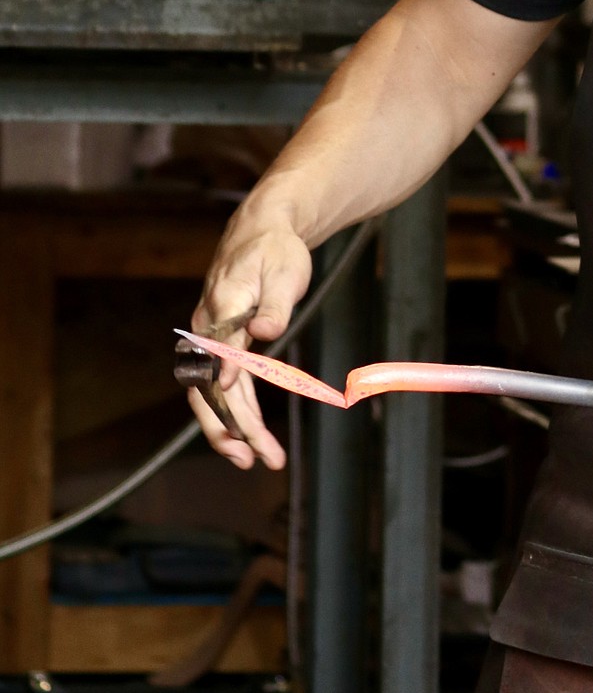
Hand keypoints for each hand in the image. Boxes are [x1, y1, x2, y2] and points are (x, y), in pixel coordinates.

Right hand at [189, 214, 312, 470]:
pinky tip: (253, 435)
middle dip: (227, 426)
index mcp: (222, 306)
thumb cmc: (275, 250)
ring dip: (235, 428)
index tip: (237, 408)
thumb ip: (275, 305)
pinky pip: (227, 386)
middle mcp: (208, 328)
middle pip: (207, 386)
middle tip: (250, 458)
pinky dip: (240, 412)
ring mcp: (211, 339)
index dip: (224, 381)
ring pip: (215, 394)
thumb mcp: (284, 271)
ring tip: (260, 459)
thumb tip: (266, 332)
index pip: (217, 351)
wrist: (262, 232)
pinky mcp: (223, 346)